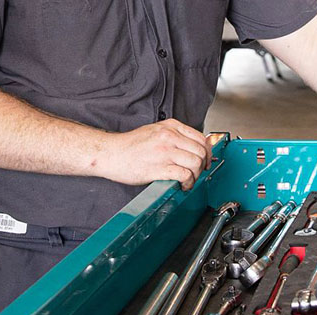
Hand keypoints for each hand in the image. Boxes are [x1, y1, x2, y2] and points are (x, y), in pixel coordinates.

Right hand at [95, 119, 210, 189]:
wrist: (110, 154)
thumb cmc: (130, 146)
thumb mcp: (155, 131)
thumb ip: (174, 136)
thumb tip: (192, 148)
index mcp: (170, 127)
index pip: (200, 138)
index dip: (207, 152)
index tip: (205, 161)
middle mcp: (169, 137)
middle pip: (200, 152)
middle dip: (202, 166)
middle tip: (197, 173)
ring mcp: (165, 152)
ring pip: (195, 163)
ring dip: (196, 175)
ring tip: (189, 180)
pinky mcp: (159, 167)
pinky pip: (185, 175)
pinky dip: (188, 183)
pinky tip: (182, 185)